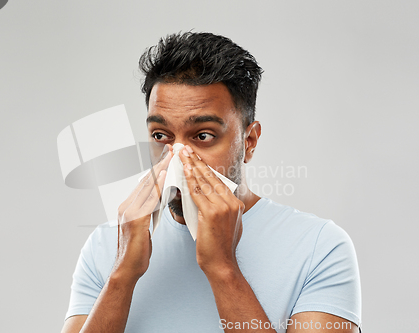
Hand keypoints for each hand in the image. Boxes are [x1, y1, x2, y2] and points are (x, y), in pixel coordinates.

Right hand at [111, 144, 171, 281]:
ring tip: (170, 157)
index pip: (144, 184)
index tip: (166, 156)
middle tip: (170, 150)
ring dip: (159, 170)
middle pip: (145, 180)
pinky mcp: (135, 220)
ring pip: (146, 186)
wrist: (127, 269)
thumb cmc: (138, 250)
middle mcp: (126, 205)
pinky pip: (148, 199)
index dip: (156, 169)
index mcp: (128, 206)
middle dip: (159, 164)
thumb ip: (149, 211)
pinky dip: (157, 186)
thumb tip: (160, 199)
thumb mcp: (143, 227)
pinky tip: (165, 177)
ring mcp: (129, 212)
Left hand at [179, 145, 243, 275]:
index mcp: (236, 204)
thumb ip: (220, 208)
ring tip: (182, 154)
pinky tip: (183, 170)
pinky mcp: (212, 213)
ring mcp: (224, 207)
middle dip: (196, 161)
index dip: (204, 167)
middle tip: (186, 148)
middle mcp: (232, 203)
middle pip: (211, 177)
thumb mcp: (225, 224)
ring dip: (191, 166)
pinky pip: (198, 193)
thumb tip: (210, 197)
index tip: (194, 156)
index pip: (217, 180)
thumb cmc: (219, 247)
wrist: (221, 265)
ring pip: (204, 182)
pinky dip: (190, 180)